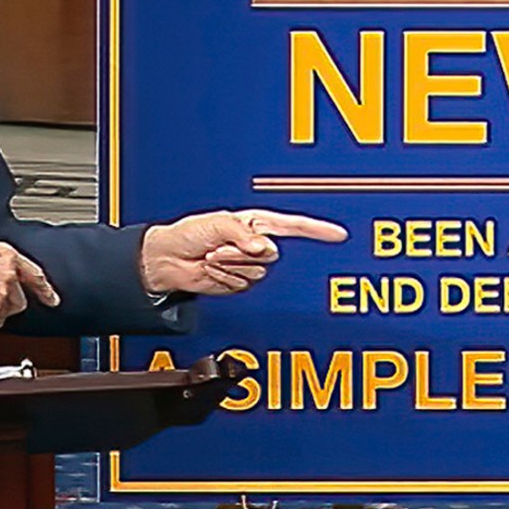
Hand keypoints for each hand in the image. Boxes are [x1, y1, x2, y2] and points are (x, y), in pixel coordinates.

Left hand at [139, 209, 347, 295]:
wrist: (169, 258)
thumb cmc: (189, 234)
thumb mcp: (218, 224)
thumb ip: (244, 235)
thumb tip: (264, 247)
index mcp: (255, 224)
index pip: (294, 226)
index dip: (317, 230)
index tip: (339, 234)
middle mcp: (256, 244)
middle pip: (271, 254)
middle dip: (243, 252)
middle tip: (221, 247)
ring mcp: (248, 265)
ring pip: (256, 272)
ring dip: (231, 265)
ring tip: (213, 257)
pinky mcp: (239, 283)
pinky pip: (243, 284)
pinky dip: (225, 278)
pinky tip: (213, 270)